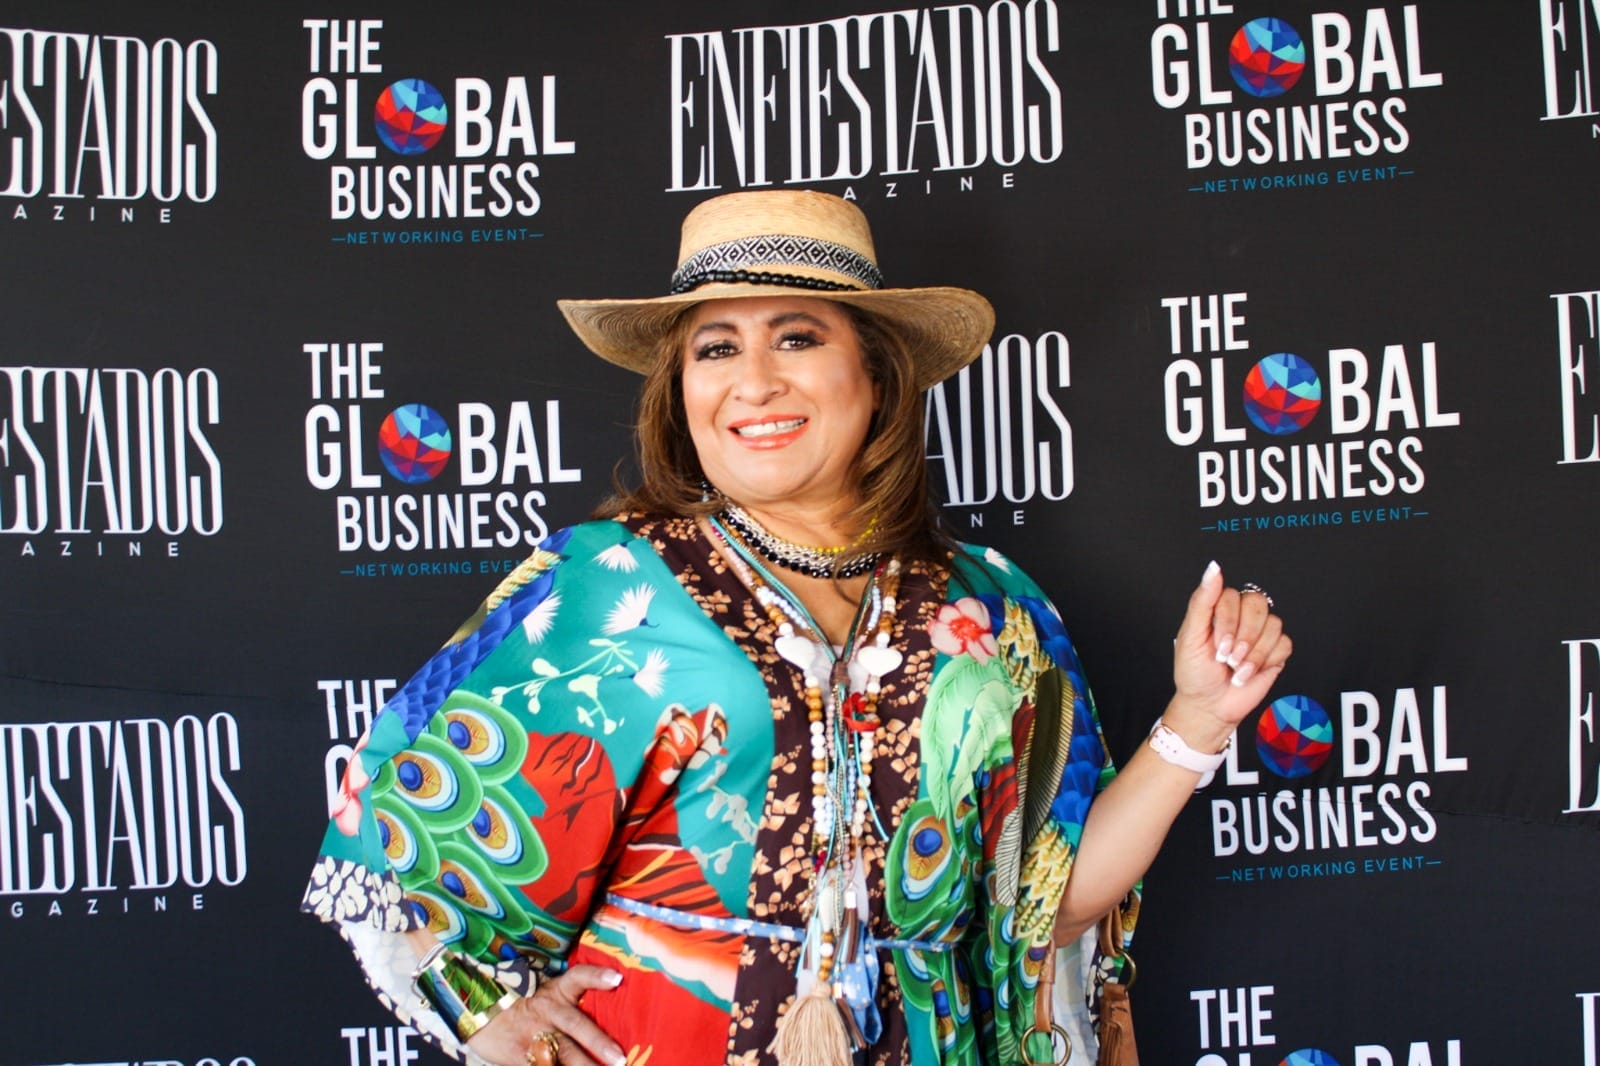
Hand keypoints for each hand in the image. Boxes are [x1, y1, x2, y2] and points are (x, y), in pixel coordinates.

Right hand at [465, 965, 626, 1065]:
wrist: (481, 1014)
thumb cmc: (526, 1004)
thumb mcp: (548, 994)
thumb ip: (573, 1001)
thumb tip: (614, 1005)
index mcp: (556, 991)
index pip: (578, 977)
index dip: (596, 976)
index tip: (617, 979)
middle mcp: (548, 1011)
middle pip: (575, 1024)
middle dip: (598, 1042)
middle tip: (619, 1058)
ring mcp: (534, 1034)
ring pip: (563, 1053)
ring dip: (584, 1065)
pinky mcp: (521, 1056)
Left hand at [1167, 561, 1292, 749]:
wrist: (1209, 705)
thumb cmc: (1195, 672)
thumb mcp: (1190, 636)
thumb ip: (1202, 600)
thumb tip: (1213, 569)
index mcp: (1219, 609)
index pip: (1234, 596)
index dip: (1228, 622)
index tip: (1217, 646)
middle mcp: (1242, 617)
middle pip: (1258, 605)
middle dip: (1243, 637)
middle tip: (1227, 657)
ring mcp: (1260, 634)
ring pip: (1273, 625)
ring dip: (1253, 653)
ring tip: (1236, 668)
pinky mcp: (1275, 651)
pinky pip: (1284, 643)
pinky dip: (1266, 661)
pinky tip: (1250, 672)